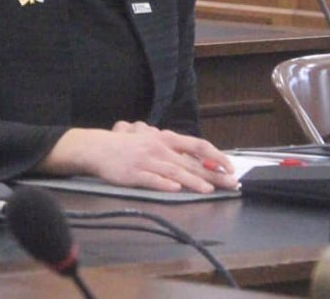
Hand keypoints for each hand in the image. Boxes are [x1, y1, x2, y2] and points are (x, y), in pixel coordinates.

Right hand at [39, 124, 238, 193]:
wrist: (98, 147)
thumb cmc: (128, 146)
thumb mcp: (152, 141)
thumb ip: (173, 150)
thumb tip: (199, 161)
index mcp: (166, 139)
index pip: (197, 146)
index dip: (215, 156)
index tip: (230, 167)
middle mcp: (159, 148)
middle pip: (190, 162)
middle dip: (213, 174)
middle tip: (231, 184)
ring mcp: (146, 161)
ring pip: (174, 172)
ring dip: (192, 181)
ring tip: (208, 190)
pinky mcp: (133, 174)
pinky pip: (151, 180)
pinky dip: (163, 184)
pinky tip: (175, 189)